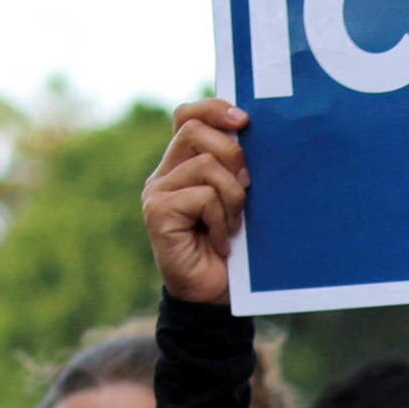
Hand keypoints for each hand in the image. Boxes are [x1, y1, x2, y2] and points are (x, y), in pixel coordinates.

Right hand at [141, 98, 250, 304]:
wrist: (214, 298)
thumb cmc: (233, 250)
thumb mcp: (240, 201)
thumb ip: (237, 169)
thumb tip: (252, 133)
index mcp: (182, 165)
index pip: (187, 116)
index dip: (213, 109)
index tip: (244, 119)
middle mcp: (164, 175)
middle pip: (195, 131)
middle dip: (232, 153)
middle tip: (247, 186)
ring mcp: (157, 193)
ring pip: (205, 165)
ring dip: (233, 197)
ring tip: (233, 226)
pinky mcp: (156, 213)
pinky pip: (202, 196)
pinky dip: (221, 219)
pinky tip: (221, 242)